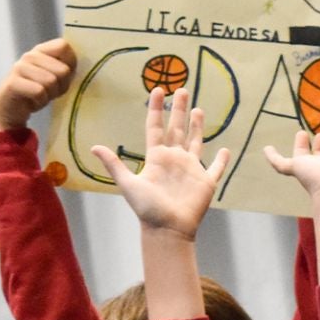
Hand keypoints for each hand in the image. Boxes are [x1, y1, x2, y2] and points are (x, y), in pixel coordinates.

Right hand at [0, 39, 78, 130]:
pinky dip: (40, 101)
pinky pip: (39, 91)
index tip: (64, 77)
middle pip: (62, 69)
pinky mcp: (12, 83)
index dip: (70, 64)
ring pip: (51, 81)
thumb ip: (67, 68)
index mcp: (42, 50)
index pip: (64, 46)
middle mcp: (30, 56)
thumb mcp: (56, 79)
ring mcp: (19, 68)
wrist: (11, 110)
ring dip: (49, 95)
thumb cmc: (37, 92)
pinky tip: (33, 101)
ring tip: (41, 96)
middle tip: (50, 91)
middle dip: (61, 86)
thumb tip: (84, 64)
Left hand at [93, 88, 231, 237]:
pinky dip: (221, 160)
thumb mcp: (128, 184)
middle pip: (177, 129)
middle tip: (183, 89)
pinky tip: (225, 150)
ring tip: (199, 109)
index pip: (156, 127)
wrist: (167, 229)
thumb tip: (94, 147)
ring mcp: (191, 170)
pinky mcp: (205, 182)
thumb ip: (114, 165)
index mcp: (157, 157)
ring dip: (198, 127)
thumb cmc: (147, 209)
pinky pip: (216, 168)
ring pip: (196, 142)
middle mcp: (174, 159)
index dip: (156, 109)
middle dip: (179, 110)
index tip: (157, 90)